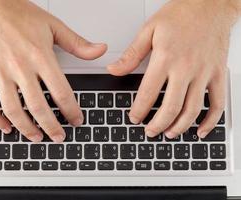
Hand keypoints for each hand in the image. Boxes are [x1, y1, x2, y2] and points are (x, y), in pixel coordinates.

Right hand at [0, 0, 106, 141]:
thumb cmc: (18, 15)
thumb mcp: (53, 26)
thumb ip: (78, 43)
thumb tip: (100, 50)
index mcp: (40, 56)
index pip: (61, 92)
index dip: (71, 110)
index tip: (76, 120)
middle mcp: (20, 67)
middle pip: (38, 106)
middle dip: (51, 127)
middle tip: (59, 136)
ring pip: (13, 110)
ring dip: (26, 128)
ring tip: (37, 137)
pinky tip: (6, 126)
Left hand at [108, 0, 238, 138]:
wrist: (211, 4)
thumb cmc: (182, 14)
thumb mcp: (149, 30)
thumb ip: (131, 54)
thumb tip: (114, 70)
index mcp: (166, 58)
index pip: (148, 93)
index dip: (139, 110)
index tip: (134, 118)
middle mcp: (186, 68)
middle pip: (170, 107)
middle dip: (157, 124)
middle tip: (149, 131)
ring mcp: (204, 73)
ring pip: (192, 110)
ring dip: (179, 127)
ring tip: (169, 134)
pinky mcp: (218, 74)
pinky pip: (217, 103)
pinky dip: (211, 121)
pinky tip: (201, 130)